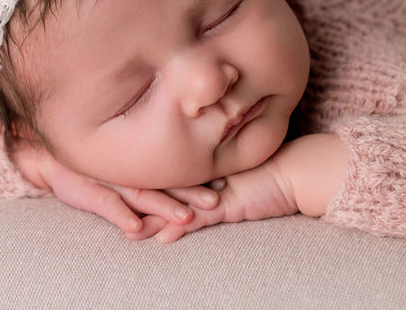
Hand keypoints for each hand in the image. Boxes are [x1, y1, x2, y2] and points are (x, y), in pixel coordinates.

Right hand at [8, 138, 219, 235]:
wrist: (51, 157)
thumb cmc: (94, 159)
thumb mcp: (122, 158)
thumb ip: (149, 163)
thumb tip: (189, 171)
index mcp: (139, 162)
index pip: (174, 170)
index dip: (198, 178)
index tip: (224, 184)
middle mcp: (129, 169)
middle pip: (165, 182)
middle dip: (190, 193)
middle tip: (215, 202)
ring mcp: (109, 179)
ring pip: (141, 194)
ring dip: (164, 207)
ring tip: (185, 219)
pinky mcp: (88, 190)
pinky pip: (106, 205)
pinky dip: (121, 216)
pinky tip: (135, 229)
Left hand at [128, 133, 347, 242]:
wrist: (297, 170)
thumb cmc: (270, 172)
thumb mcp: (236, 177)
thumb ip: (215, 182)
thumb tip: (199, 192)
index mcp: (201, 168)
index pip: (166, 175)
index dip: (142, 181)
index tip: (117, 185)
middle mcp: (203, 176)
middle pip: (162, 187)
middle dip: (134, 199)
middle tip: (107, 205)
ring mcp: (213, 190)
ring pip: (173, 205)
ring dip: (149, 218)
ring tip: (125, 230)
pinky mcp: (226, 204)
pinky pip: (197, 219)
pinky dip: (177, 228)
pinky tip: (159, 238)